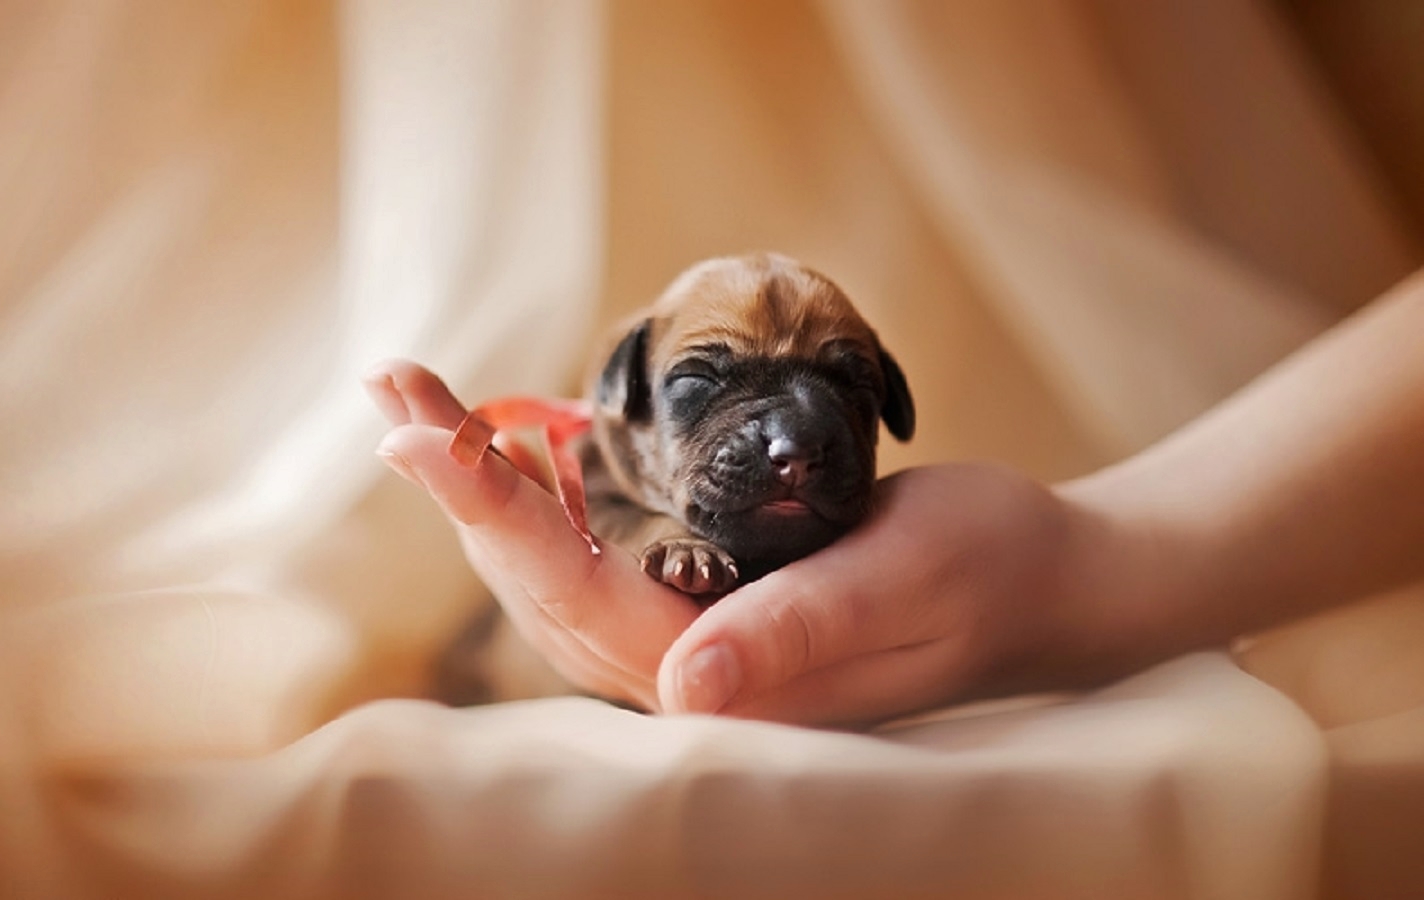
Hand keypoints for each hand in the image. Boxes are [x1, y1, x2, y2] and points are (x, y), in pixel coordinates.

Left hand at [365, 361, 1149, 727]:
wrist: (1039, 580)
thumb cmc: (986, 569)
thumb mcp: (907, 581)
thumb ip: (802, 632)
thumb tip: (686, 688)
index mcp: (736, 677)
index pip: (580, 594)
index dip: (491, 512)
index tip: (419, 433)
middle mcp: (695, 672)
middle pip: (539, 584)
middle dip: (460, 485)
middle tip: (396, 389)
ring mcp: (695, 639)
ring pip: (552, 573)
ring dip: (482, 488)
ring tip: (422, 403)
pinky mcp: (707, 600)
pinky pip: (594, 556)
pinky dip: (537, 499)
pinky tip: (505, 445)